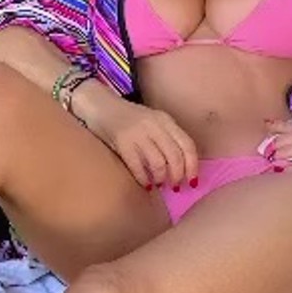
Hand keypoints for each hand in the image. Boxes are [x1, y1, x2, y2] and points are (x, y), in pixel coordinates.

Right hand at [75, 88, 199, 191]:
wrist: (99, 105)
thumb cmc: (128, 118)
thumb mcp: (152, 122)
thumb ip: (166, 138)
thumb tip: (181, 168)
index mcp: (165, 120)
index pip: (187, 145)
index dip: (192, 166)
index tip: (192, 181)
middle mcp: (154, 125)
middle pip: (175, 157)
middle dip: (177, 176)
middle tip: (175, 187)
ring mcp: (138, 133)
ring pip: (158, 163)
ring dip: (161, 178)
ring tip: (159, 184)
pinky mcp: (122, 142)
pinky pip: (138, 166)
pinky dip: (144, 179)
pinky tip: (145, 184)